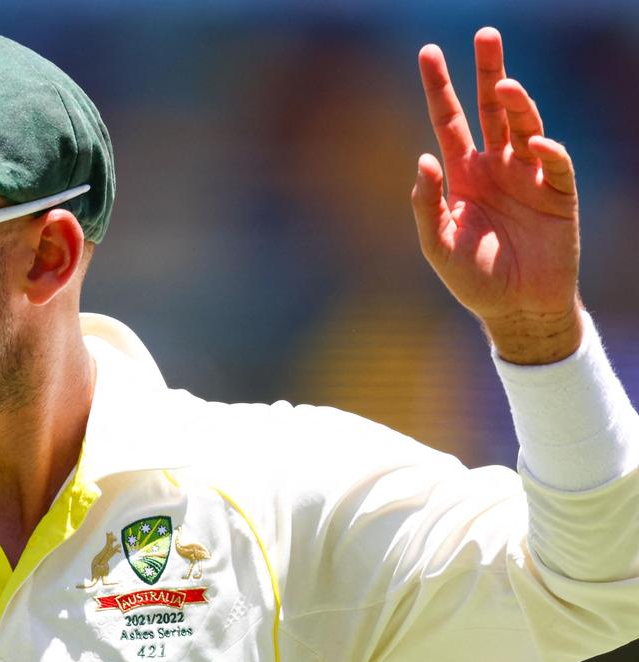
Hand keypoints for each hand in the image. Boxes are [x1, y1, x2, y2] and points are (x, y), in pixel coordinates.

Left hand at [412, 27, 582, 364]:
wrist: (516, 308)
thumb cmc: (473, 278)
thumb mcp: (437, 244)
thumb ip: (426, 205)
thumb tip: (422, 159)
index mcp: (463, 173)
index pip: (447, 120)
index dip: (439, 87)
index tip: (428, 51)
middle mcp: (495, 166)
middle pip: (491, 108)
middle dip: (488, 71)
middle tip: (486, 33)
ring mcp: (528, 176)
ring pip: (525, 125)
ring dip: (518, 103)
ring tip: (505, 85)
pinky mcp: (558, 195)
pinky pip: (555, 164)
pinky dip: (547, 151)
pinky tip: (534, 143)